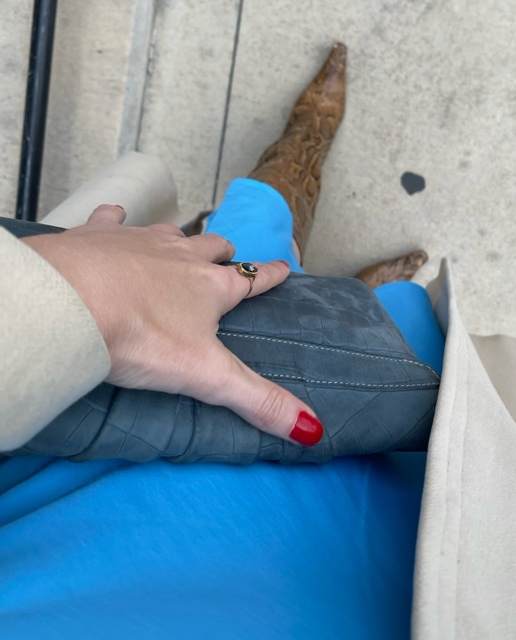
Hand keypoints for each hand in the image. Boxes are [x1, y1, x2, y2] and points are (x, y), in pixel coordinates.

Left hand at [23, 204, 322, 445]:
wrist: (70, 300)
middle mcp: (181, 256)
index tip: (284, 267)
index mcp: (210, 288)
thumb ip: (258, 401)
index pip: (252, 279)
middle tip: (226, 257)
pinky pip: (112, 219)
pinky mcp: (98, 234)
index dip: (270, 274)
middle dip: (223, 252)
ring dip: (177, 239)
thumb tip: (313, 430)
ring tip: (177, 244)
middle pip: (212, 247)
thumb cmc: (140, 337)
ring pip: (169, 232)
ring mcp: (139, 240)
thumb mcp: (206, 376)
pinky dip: (116, 220)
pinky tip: (114, 218)